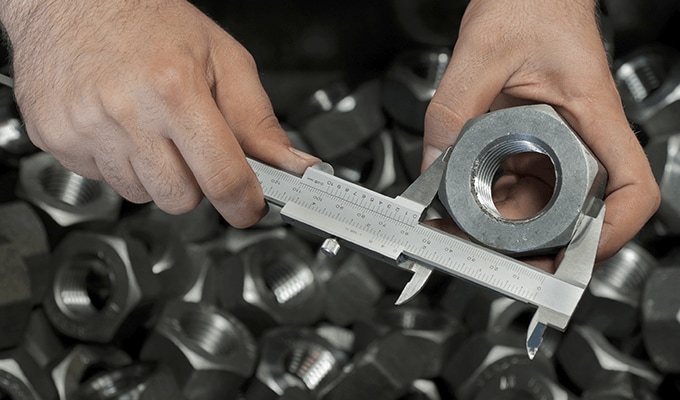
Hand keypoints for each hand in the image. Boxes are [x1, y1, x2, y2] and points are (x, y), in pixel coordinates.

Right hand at [1, 0, 318, 226]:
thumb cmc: (147, 18)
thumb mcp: (222, 58)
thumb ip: (258, 120)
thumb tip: (291, 165)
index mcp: (175, 88)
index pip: (223, 179)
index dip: (245, 204)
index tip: (249, 206)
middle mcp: (126, 111)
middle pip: (181, 199)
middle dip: (196, 182)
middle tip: (192, 144)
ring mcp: (84, 127)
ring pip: (141, 194)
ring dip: (156, 172)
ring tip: (150, 125)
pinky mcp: (55, 138)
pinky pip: (103, 180)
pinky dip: (119, 162)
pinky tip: (119, 125)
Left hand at [423, 0, 659, 265]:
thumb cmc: (530, 3)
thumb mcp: (481, 55)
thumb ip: (452, 110)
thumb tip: (433, 165)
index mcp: (592, 113)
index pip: (630, 187)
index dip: (612, 231)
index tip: (577, 256)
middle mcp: (583, 134)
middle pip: (580, 208)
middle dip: (537, 237)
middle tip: (492, 248)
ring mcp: (561, 140)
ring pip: (546, 201)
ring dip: (509, 220)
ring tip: (467, 223)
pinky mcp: (537, 139)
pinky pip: (522, 182)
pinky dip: (496, 197)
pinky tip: (468, 197)